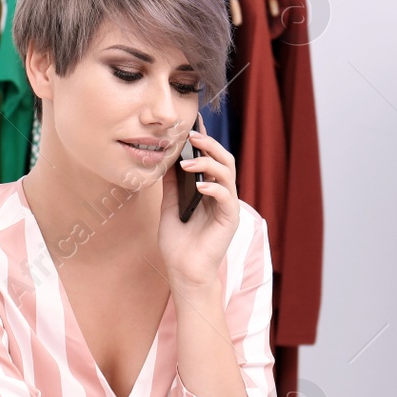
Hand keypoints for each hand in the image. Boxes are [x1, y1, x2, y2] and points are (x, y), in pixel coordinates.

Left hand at [157, 127, 239, 290]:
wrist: (184, 272)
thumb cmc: (178, 244)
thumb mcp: (169, 207)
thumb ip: (172, 185)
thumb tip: (166, 160)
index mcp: (209, 190)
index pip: (210, 159)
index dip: (205, 140)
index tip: (193, 123)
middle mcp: (221, 195)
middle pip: (224, 160)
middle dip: (209, 144)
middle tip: (191, 136)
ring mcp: (227, 206)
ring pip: (228, 173)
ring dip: (209, 163)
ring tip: (188, 162)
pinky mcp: (230, 219)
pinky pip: (227, 196)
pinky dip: (214, 187)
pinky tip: (199, 186)